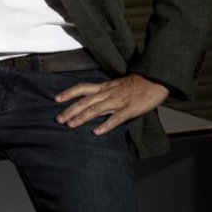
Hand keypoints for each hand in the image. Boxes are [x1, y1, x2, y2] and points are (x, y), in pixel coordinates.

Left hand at [54, 73, 168, 134]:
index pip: (82, 88)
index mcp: (104, 87)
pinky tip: (97, 132)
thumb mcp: (116, 85)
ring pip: (96, 109)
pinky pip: (116, 118)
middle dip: (70, 110)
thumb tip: (93, 101)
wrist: (155, 80)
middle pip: (85, 101)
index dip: (68, 93)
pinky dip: (106, 125)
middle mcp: (108, 93)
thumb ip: (105, 92)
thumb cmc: (137, 83)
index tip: (56, 99)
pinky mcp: (130, 109)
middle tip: (59, 119)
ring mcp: (118, 101)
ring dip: (82, 117)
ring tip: (71, 125)